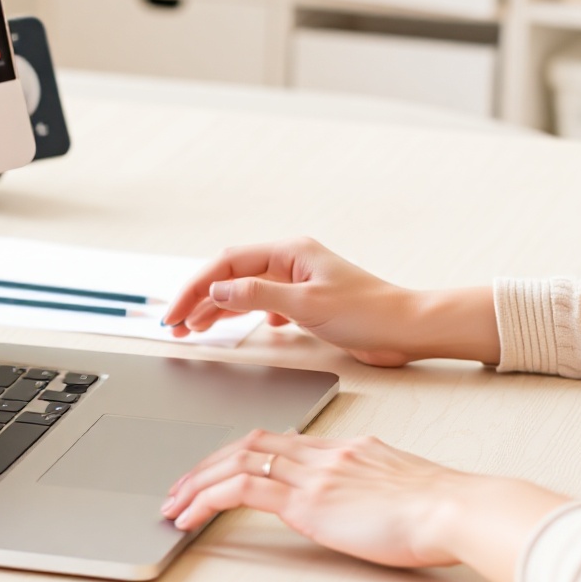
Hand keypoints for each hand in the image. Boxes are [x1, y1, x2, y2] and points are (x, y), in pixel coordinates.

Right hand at [161, 238, 499, 366]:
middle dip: (200, 298)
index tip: (176, 312)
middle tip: (175, 325)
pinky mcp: (306, 303)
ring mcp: (297, 282)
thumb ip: (258, 296)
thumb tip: (217, 291)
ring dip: (218, 309)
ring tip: (193, 330)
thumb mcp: (307, 305)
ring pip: (244, 291)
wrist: (405, 328)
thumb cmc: (366, 312)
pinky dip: (244, 315)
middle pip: (231, 275)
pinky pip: (264, 303)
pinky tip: (240, 328)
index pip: (228, 264)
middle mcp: (290, 261)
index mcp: (289, 251)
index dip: (196, 287)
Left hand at [161, 428, 567, 581]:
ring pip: (237, 462)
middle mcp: (323, 453)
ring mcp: (312, 473)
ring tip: (174, 504)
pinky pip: (242, 491)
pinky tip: (190, 517)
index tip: (219, 470)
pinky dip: (208, 499)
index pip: (279, 441)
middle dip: (208, 465)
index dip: (241, 453)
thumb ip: (372, 488)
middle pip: (250, 444)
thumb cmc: (440, 507)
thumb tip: (362, 504)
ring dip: (197, 482)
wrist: (453, 507)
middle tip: (180, 487)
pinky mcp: (307, 500)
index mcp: (344, 449)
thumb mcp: (399, 488)